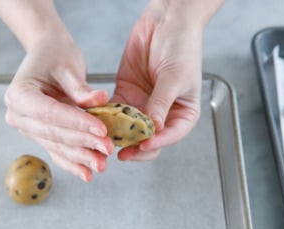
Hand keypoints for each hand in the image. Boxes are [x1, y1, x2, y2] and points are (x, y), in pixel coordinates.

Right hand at [4, 33, 114, 181]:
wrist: (47, 55)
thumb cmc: (55, 56)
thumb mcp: (68, 66)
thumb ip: (81, 88)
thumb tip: (100, 100)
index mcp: (19, 95)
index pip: (51, 114)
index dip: (77, 123)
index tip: (102, 130)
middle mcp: (18, 115)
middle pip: (55, 134)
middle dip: (83, 144)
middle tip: (108, 149)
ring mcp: (28, 128)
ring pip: (57, 147)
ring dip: (81, 157)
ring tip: (102, 164)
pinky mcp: (40, 135)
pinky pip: (57, 152)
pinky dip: (73, 164)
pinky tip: (88, 174)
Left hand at [112, 0, 221, 160]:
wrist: (166, 22)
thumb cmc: (181, 48)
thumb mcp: (174, 77)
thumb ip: (161, 102)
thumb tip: (154, 128)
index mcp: (182, 113)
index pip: (171, 135)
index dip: (157, 142)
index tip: (143, 144)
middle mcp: (162, 113)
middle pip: (148, 138)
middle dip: (135, 146)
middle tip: (122, 150)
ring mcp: (143, 105)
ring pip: (129, 128)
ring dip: (118, 134)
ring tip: (108, 139)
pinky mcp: (126, 95)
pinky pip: (115, 111)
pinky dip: (107, 117)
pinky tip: (100, 120)